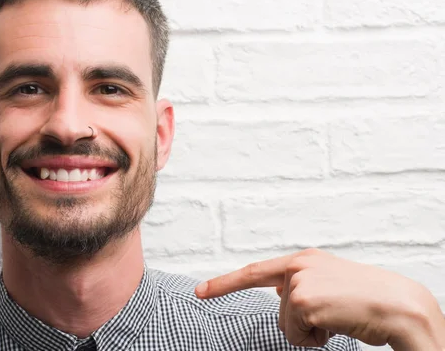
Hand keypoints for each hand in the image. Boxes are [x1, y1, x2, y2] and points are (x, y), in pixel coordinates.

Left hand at [194, 248, 444, 349]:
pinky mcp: (302, 300)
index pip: (254, 272)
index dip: (225, 283)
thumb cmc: (366, 298)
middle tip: (334, 314)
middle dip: (303, 323)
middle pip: (278, 311)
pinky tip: (338, 324)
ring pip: (286, 326)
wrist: (398, 304)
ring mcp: (298, 282)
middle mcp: (297, 266)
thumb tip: (277, 291)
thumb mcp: (328, 283)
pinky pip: (296, 335)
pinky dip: (316, 338)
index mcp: (303, 260)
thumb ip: (299, 284)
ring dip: (311, 331)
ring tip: (338, 318)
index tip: (200, 292)